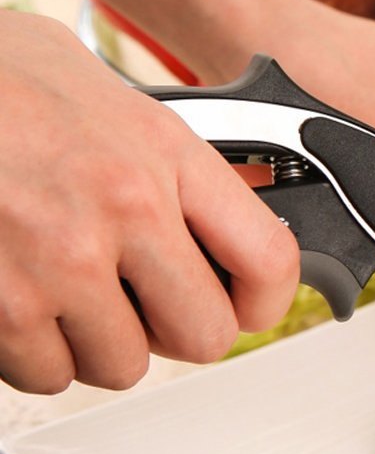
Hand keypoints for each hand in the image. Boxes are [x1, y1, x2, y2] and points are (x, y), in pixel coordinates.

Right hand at [0, 12, 299, 393]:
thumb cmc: (1, 79)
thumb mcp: (109, 93)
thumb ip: (170, 157)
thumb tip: (228, 201)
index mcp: (165, 152)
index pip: (268, 257)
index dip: (266, 300)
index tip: (247, 305)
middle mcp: (125, 208)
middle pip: (206, 334)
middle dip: (179, 330)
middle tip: (150, 306)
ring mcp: (61, 261)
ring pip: (123, 365)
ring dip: (102, 342)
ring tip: (72, 293)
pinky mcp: (3, 305)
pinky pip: (48, 374)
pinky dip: (38, 352)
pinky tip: (25, 301)